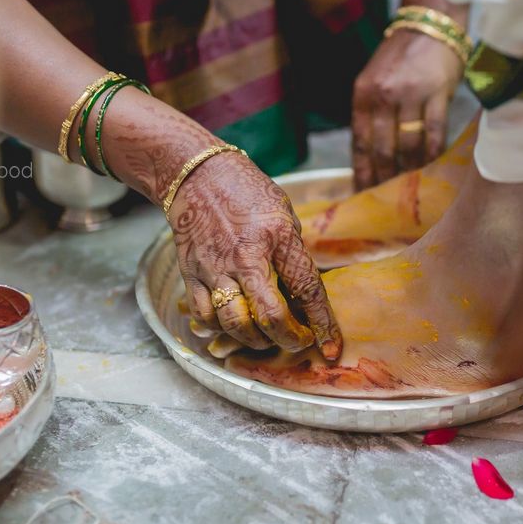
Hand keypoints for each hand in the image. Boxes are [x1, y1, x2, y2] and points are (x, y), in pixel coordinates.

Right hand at [167, 151, 342, 359]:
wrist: (197, 176)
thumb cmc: (247, 192)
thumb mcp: (284, 215)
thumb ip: (292, 255)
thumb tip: (302, 296)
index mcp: (277, 236)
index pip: (306, 289)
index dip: (322, 324)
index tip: (330, 347)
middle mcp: (245, 256)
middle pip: (269, 316)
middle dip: (289, 339)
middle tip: (298, 342)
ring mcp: (215, 267)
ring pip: (235, 324)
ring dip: (255, 340)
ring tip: (266, 336)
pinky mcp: (192, 274)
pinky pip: (205, 317)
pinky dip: (221, 330)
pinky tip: (233, 326)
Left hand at [352, 29, 463, 189]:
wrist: (428, 25)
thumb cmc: (400, 58)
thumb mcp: (374, 82)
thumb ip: (371, 114)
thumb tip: (370, 157)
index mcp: (363, 95)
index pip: (360, 143)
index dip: (362, 171)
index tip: (362, 193)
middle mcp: (383, 96)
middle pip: (382, 149)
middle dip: (384, 178)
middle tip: (388, 200)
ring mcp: (410, 94)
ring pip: (408, 145)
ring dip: (409, 170)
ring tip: (410, 189)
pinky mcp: (437, 93)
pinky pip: (434, 133)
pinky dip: (433, 154)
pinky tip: (432, 167)